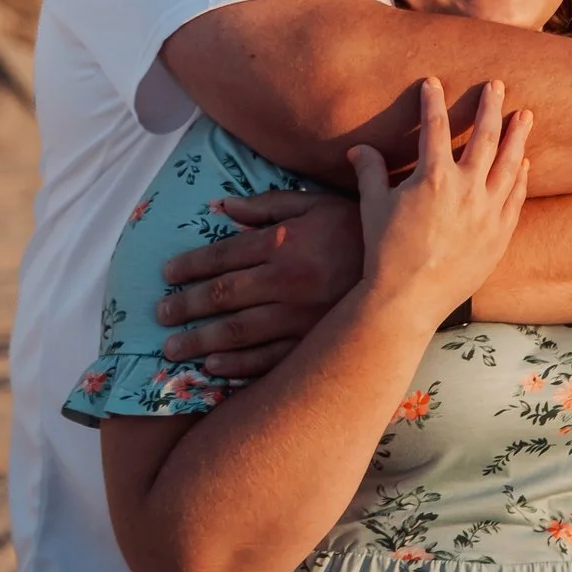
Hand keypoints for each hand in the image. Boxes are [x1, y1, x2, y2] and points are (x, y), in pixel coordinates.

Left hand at [154, 189, 364, 378]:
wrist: (411, 269)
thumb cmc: (357, 229)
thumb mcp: (314, 203)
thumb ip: (267, 205)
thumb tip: (220, 206)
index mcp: (284, 242)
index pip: (222, 255)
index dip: (189, 266)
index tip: (166, 275)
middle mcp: (286, 281)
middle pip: (223, 296)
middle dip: (186, 307)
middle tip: (160, 315)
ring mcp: (300, 317)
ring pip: (238, 332)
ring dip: (200, 341)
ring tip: (172, 349)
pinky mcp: (314, 343)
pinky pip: (269, 360)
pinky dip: (237, 366)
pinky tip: (213, 368)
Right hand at [347, 77, 531, 321]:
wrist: (409, 298)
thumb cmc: (385, 251)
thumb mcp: (373, 206)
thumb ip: (370, 172)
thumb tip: (359, 149)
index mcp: (433, 178)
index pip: (434, 127)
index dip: (432, 102)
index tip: (432, 82)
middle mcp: (466, 189)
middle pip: (484, 137)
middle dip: (490, 107)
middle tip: (496, 85)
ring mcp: (488, 212)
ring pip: (509, 164)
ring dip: (517, 136)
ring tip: (525, 115)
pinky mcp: (500, 234)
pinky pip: (516, 197)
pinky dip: (520, 177)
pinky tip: (524, 163)